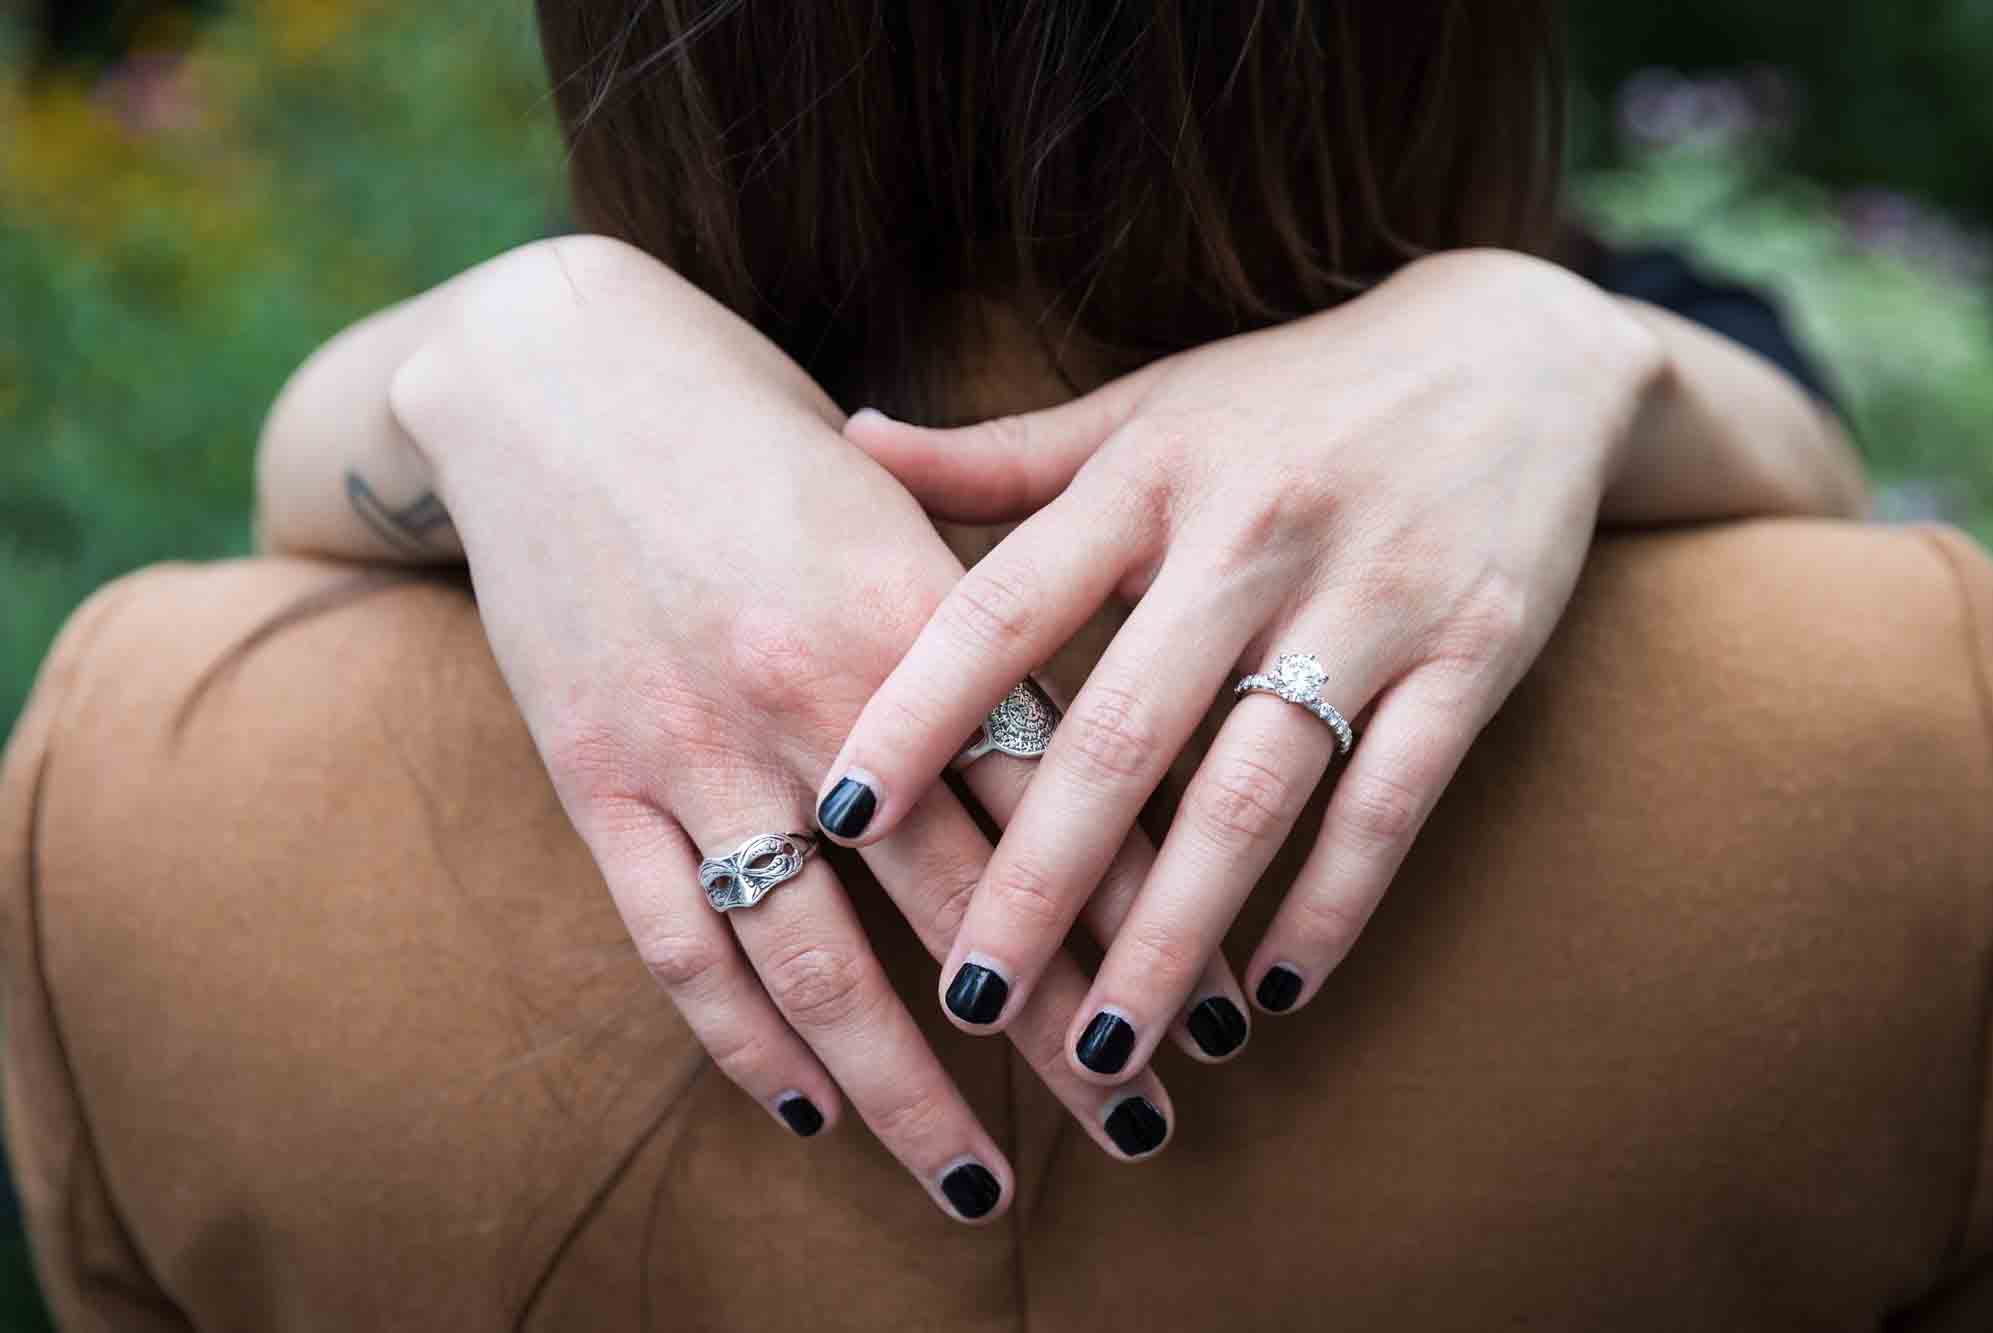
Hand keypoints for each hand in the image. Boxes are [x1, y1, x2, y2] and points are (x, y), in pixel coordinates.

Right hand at [385, 236, 1240, 1219]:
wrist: (557, 368)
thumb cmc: (758, 435)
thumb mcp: (895, 511)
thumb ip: (988, 635)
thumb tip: (1103, 758)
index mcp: (917, 614)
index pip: (1055, 803)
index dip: (1137, 914)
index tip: (1206, 1002)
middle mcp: (814, 696)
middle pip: (964, 902)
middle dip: (1062, 1027)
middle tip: (1142, 1123)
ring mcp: (695, 748)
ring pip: (820, 959)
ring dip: (909, 1088)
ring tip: (981, 1180)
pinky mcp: (594, 778)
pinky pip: (678, 942)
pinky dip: (744, 1039)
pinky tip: (810, 1108)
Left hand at [817, 248, 1665, 1080]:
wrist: (1518, 351)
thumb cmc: (1293, 396)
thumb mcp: (1148, 408)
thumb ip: (1004, 452)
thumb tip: (853, 439)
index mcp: (1148, 475)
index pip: (1004, 607)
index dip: (915, 714)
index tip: (840, 819)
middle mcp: (1251, 537)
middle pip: (1120, 734)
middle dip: (1037, 882)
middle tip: (970, 1000)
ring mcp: (1372, 599)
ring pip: (1252, 794)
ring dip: (1172, 936)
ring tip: (1104, 1050)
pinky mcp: (1477, 654)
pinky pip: (1391, 804)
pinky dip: (1330, 907)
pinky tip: (1270, 993)